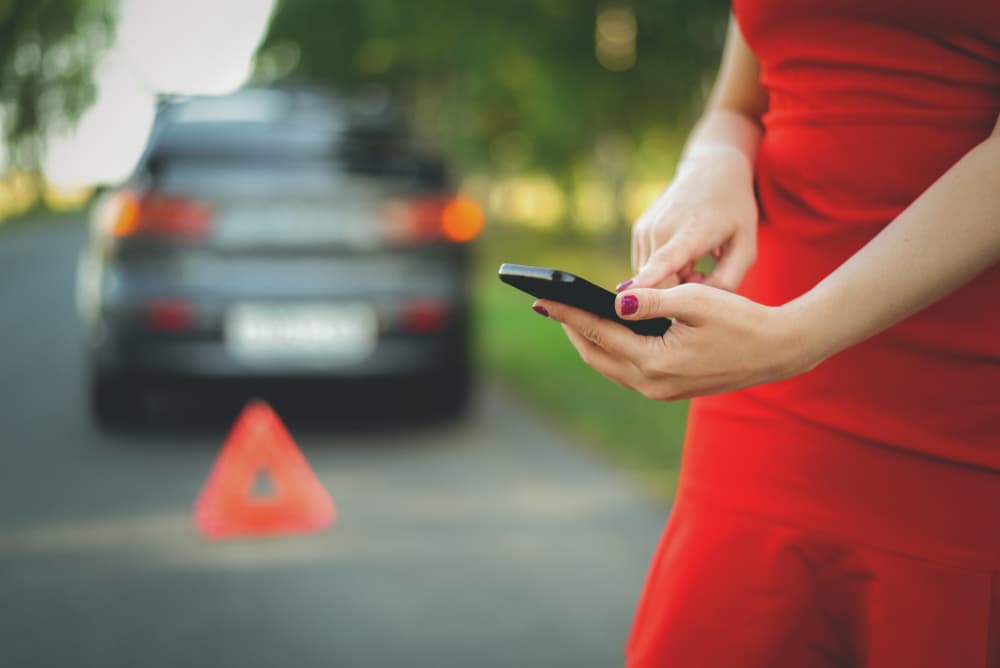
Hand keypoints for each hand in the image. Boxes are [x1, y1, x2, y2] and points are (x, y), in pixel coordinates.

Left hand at [533, 284, 819, 400]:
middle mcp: (651, 384)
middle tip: (548, 304)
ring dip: (587, 339)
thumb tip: (613, 301)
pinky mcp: (668, 389)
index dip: (567, 313)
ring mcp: (659, 391)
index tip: (542, 298)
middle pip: (594, 353)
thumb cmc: (740, 319)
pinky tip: (603, 329)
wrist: (777, 350)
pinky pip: (625, 369)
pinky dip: (609, 348)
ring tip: (568, 314)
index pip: (597, 332)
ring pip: (607, 364)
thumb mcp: (695, 300)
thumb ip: (651, 300)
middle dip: (570, 328)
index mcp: (654, 362)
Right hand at [626, 146, 757, 291]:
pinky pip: (646, 266)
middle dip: (679, 292)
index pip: (664, 261)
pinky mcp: (639, 231)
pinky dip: (662, 270)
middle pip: (658, 282)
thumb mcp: (745, 247)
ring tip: (696, 263)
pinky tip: (682, 257)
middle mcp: (661, 228)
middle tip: (705, 275)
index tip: (626, 299)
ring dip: (671, 279)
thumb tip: (695, 305)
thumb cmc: (734, 211)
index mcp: (692, 231)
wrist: (712, 170)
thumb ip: (727, 281)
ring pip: (650, 276)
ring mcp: (646, 229)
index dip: (646, 282)